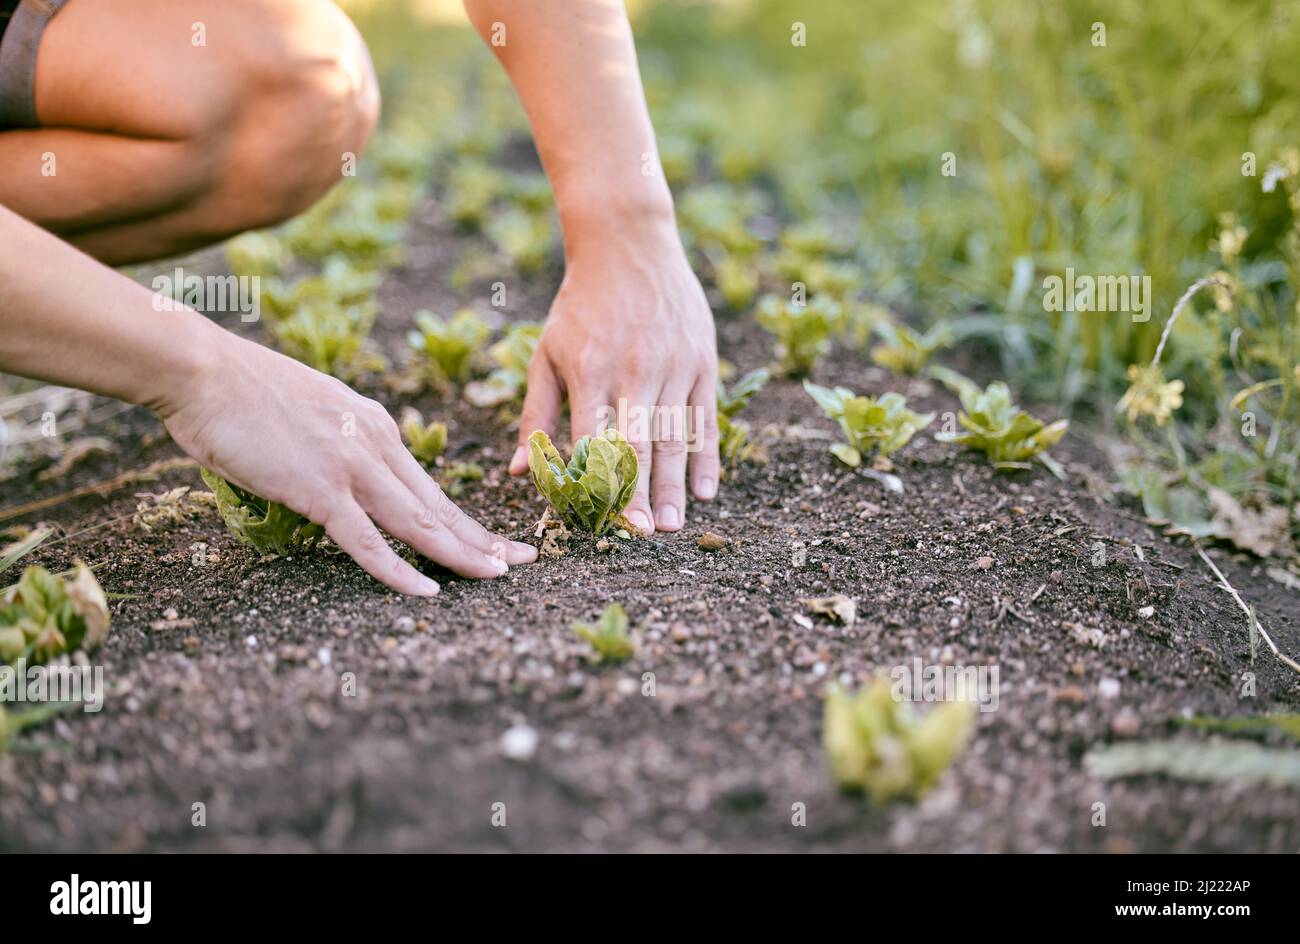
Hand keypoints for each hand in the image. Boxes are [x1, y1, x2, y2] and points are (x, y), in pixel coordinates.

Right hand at [162, 330, 536, 594]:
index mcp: (376, 427)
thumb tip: (338, 475)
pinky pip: (367, 541)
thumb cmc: (242, 393)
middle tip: (526, 562)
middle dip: (485, 538)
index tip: (498, 540)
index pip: (431, 486)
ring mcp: (352, 468)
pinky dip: (399, 571)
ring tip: (498, 579)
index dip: (468, 519)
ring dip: (461, 555)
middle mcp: (377, 445)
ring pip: (419, 523)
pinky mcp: (320, 489)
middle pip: (440, 506)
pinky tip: (427, 592)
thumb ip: (337, 443)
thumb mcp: (312, 414)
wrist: (203, 371)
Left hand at [508, 220, 719, 532]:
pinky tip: (707, 491)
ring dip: (675, 484)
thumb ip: (534, 415)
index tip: (594, 522)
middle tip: (643, 535)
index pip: (589, 439)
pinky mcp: (702, 359)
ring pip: (676, 435)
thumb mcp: (547, 353)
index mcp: (589, 369)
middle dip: (640, 494)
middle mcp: (633, 368)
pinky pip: (705, 417)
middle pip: (637, 444)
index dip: (592, 483)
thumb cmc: (580, 305)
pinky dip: (706, 455)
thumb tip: (517, 471)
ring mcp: (673, 364)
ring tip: (675, 526)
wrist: (629, 243)